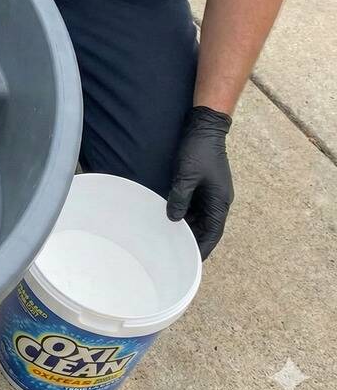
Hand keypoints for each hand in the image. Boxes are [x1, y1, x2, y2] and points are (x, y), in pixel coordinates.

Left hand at [166, 106, 234, 259]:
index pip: (213, 233)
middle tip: (176, 254)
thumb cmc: (198, 151)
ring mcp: (210, 194)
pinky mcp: (201, 186)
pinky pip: (193, 207)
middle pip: (206, 228)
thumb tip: (174, 219)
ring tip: (169, 240)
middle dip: (193, 241)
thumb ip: (180, 198)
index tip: (192, 261)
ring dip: (187, 228)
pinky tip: (170, 220)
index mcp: (219, 202)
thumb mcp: (187, 176)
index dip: (203, 248)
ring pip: (199, 218)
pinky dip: (183, 215)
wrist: (204, 128)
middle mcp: (217, 201)